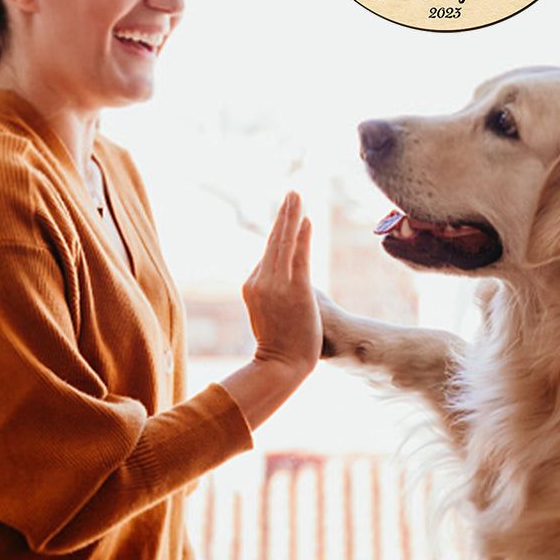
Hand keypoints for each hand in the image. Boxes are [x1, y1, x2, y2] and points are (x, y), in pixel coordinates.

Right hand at [242, 191, 321, 377]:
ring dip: (292, 216)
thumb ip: (272, 289)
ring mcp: (277, 285)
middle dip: (284, 214)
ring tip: (297, 196)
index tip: (289, 213)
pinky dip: (303, 237)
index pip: (269, 253)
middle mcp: (261, 281)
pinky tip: (307, 220)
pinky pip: (300, 257)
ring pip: (285, 243)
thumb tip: (281, 275)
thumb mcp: (267, 311)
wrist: (282, 366)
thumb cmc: (279, 343)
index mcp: (252, 285)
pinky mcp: (297, 291)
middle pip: (274, 240)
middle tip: (292, 192)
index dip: (281, 232)